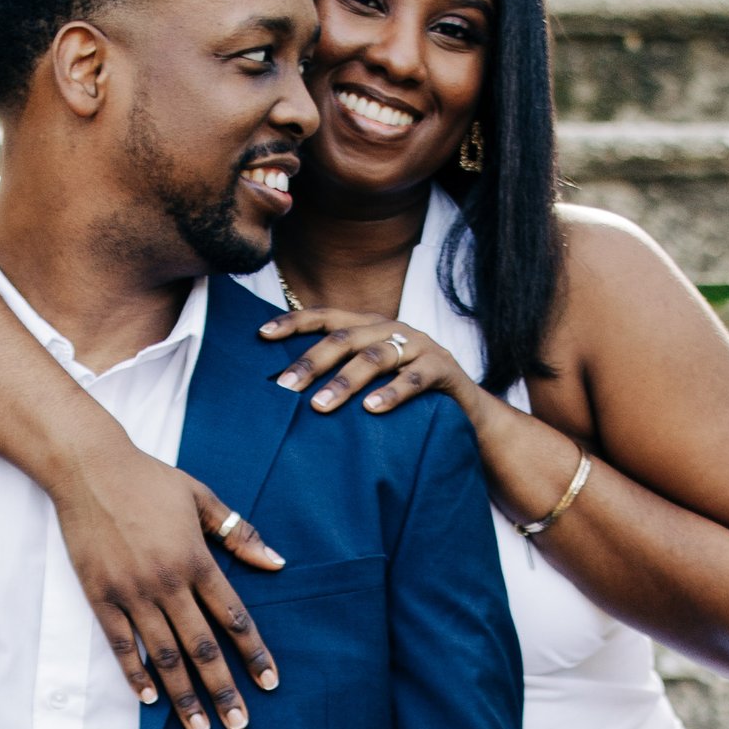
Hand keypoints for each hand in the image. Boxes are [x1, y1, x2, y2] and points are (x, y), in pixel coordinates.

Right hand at [52, 439, 283, 728]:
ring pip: (164, 655)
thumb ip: (239, 534)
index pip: (233, 617)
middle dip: (223, 690)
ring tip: (199, 728)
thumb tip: (277, 563)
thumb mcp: (202, 498)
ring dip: (183, 695)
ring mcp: (132, 592)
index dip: (254, 653)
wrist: (88, 468)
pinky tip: (150, 700)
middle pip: (203, 647)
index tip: (270, 683)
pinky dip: (136, 674)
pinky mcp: (101, 595)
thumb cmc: (148, 480)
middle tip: (239, 724)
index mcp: (196, 559)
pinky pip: (121, 644)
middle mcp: (168, 582)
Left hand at [267, 306, 479, 419]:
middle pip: (346, 339)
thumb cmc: (406, 396)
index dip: (294, 323)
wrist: (466, 411)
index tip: (262, 335)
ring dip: (345, 382)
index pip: (326, 317)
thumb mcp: (371, 379)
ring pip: (376, 357)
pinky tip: (372, 409)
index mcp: (370, 326)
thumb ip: (339, 373)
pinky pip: (416, 378)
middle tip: (285, 387)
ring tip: (320, 405)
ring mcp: (420, 346)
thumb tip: (286, 386)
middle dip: (312, 362)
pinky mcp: (443, 369)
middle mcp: (392, 329)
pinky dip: (392, 393)